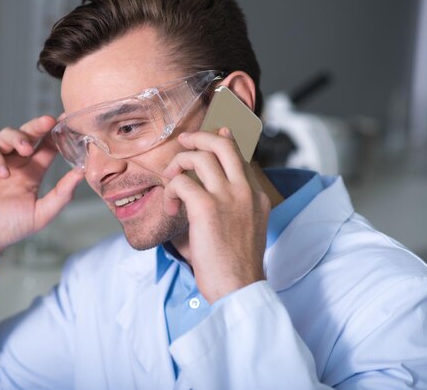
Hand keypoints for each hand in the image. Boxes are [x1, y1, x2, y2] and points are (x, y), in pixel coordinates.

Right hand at [0, 116, 84, 265]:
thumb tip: (81, 173)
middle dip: (38, 126)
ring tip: (26, 149)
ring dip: (18, 137)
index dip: (57, 134)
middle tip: (49, 122)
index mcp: (32, 172)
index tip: (68, 122)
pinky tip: (3, 172)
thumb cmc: (9, 228)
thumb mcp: (42, 213)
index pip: (47, 147)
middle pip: (28, 134)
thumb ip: (62, 194)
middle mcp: (15, 163)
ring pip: (7, 135)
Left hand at [163, 128, 270, 302]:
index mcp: (256, 196)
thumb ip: (230, 206)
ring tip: (170, 182)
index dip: (221, 141)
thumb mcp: (242, 229)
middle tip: (182, 143)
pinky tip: (170, 209)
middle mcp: (246, 191)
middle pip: (222, 145)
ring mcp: (228, 197)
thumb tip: (199, 191)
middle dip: (198, 138)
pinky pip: (181, 183)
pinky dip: (170, 192)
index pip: (239, 156)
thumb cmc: (234, 266)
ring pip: (199, 157)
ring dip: (178, 165)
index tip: (208, 137)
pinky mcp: (207, 208)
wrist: (239, 288)